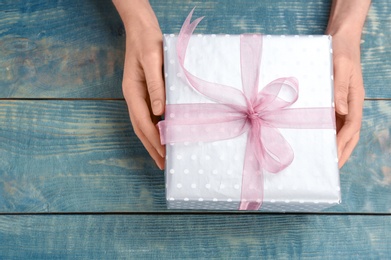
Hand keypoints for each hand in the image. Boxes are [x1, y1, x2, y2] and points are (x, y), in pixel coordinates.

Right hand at [113, 0, 165, 168]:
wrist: (141, 29)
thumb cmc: (148, 42)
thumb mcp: (153, 60)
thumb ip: (156, 86)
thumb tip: (160, 112)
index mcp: (133, 92)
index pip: (144, 123)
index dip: (154, 140)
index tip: (165, 155)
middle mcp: (134, 97)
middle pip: (141, 129)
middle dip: (152, 148)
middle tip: (163, 165)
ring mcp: (138, 96)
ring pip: (144, 124)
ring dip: (153, 141)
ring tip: (163, 157)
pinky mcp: (145, 92)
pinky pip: (149, 115)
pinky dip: (156, 129)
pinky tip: (164, 135)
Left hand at [332, 33, 364, 167]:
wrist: (340, 37)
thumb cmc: (340, 50)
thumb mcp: (340, 67)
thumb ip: (340, 89)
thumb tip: (340, 112)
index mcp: (355, 98)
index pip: (351, 126)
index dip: (343, 143)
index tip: (334, 157)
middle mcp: (351, 103)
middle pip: (350, 133)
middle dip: (342, 151)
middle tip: (332, 168)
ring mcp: (345, 102)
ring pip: (343, 129)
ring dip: (337, 145)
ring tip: (326, 160)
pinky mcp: (336, 99)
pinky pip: (335, 120)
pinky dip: (330, 132)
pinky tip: (320, 139)